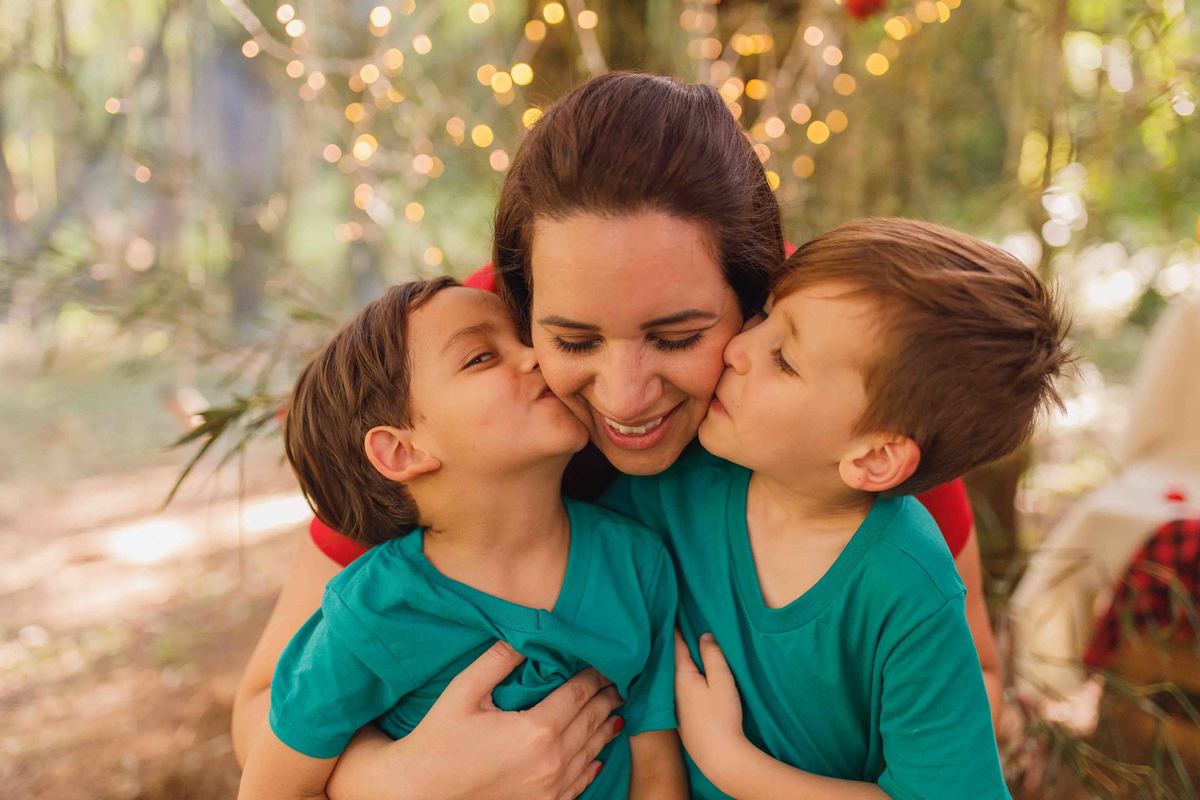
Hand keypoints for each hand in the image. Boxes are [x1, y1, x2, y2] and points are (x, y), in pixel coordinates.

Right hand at [401, 640, 623, 799]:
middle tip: (618, 683)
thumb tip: (525, 635)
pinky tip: (598, 756)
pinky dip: (592, 766)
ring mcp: (550, 788)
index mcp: (536, 730)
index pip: (578, 694)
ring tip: (616, 712)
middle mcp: (551, 761)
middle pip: (590, 721)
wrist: (420, 791)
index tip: (603, 664)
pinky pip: (579, 784)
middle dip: (605, 699)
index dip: (594, 676)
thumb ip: (498, 659)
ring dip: (605, 730)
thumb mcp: (464, 691)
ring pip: (591, 753)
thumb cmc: (439, 738)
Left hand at [673, 631, 751, 789]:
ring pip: (673, 675)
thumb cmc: (722, 717)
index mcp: (681, 676)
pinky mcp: (681, 717)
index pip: (674, 644)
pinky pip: (676, 688)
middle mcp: (672, 689)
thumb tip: (703, 635)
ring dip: (674, 659)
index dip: (673, 626)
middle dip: (671, 641)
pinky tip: (684, 674)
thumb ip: (713, 655)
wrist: (719, 757)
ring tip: (676, 642)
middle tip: (670, 620)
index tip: (668, 609)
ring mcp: (675, 704)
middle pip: (670, 659)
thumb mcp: (722, 680)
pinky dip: (678, 676)